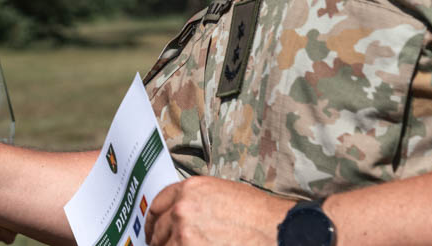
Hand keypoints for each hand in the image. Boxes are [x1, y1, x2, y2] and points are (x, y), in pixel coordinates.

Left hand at [144, 176, 294, 245]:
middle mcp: (182, 209)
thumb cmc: (259, 216)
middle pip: (158, 228)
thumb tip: (182, 217)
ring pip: (164, 245)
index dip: (154, 220)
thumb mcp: (222, 194)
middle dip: (160, 239)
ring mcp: (184, 233)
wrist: (278, 231)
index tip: (153, 229)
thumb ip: (196, 202)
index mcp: (189, 190)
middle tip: (162, 245)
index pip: (157, 204)